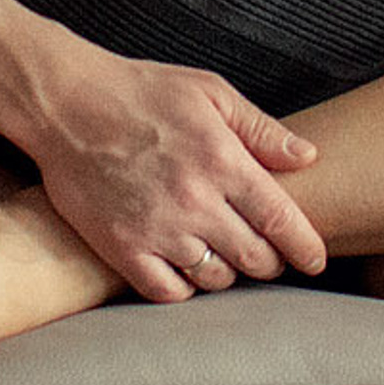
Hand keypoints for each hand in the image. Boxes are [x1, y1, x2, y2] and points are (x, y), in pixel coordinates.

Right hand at [26, 36, 326, 304]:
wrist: (68, 105)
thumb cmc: (143, 92)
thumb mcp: (210, 93)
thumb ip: (261, 129)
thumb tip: (308, 156)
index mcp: (222, 161)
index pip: (280, 219)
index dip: (305, 247)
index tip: (315, 260)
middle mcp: (194, 202)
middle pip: (254, 257)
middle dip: (271, 261)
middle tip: (268, 253)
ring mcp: (157, 230)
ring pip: (215, 278)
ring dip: (229, 272)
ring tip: (226, 254)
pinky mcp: (122, 248)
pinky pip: (167, 292)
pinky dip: (185, 287)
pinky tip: (186, 268)